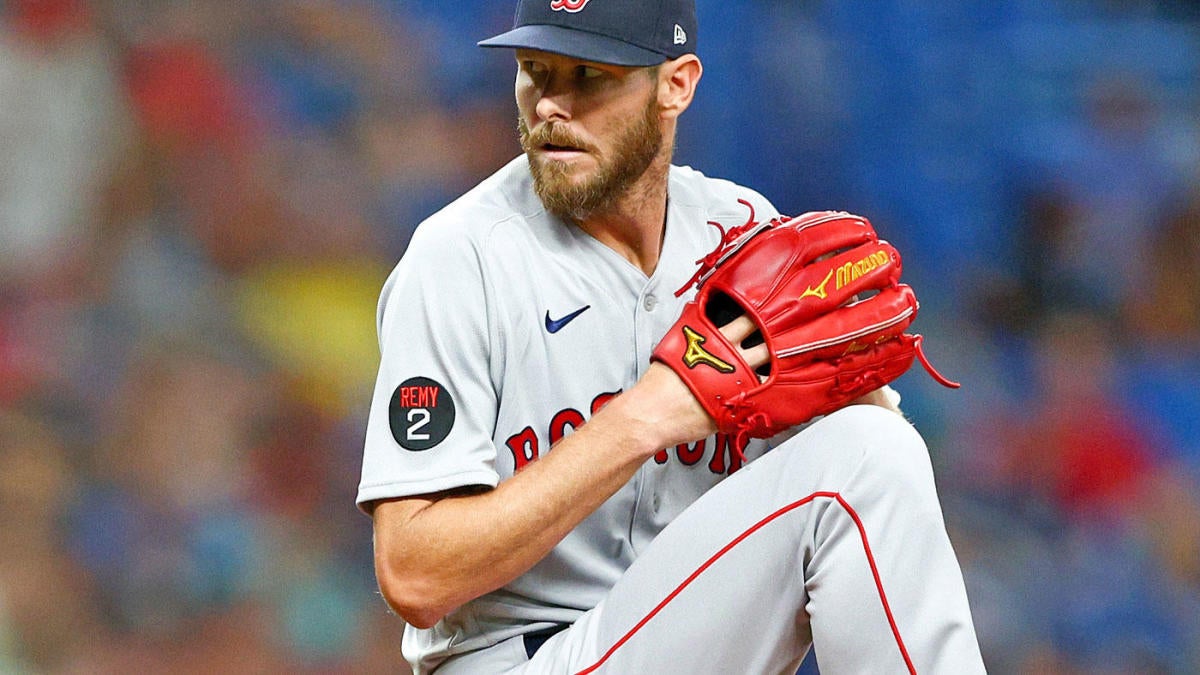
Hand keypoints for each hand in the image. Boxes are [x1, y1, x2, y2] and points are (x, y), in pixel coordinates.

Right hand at [604, 315, 769, 454]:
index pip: (745, 321)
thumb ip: (690, 332)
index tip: (766, 315)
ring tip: (780, 368)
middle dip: (775, 343)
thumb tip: (696, 320)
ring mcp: (736, 386)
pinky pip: (759, 400)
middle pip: (764, 346)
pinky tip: (767, 394)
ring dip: (775, 370)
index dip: (758, 317)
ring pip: (768, 374)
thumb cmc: (657, 385)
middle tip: (782, 341)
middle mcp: (729, 362)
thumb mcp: (673, 347)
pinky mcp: (736, 409)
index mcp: (713, 342)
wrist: (651, 415)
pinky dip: (765, 397)